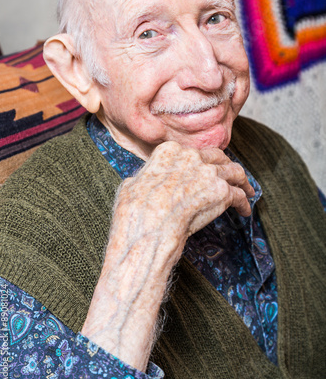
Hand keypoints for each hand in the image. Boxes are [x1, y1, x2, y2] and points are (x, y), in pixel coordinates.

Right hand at [113, 140, 253, 251]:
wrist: (149, 228)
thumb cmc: (135, 212)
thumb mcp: (131, 186)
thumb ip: (143, 179)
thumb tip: (138, 183)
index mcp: (170, 151)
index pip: (193, 152)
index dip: (202, 161)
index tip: (205, 169)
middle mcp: (192, 156)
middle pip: (218, 158)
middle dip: (226, 166)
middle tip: (232, 175)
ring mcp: (209, 173)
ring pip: (234, 172)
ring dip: (242, 182)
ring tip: (248, 190)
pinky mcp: (222, 192)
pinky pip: (239, 196)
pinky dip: (244, 203)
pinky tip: (245, 210)